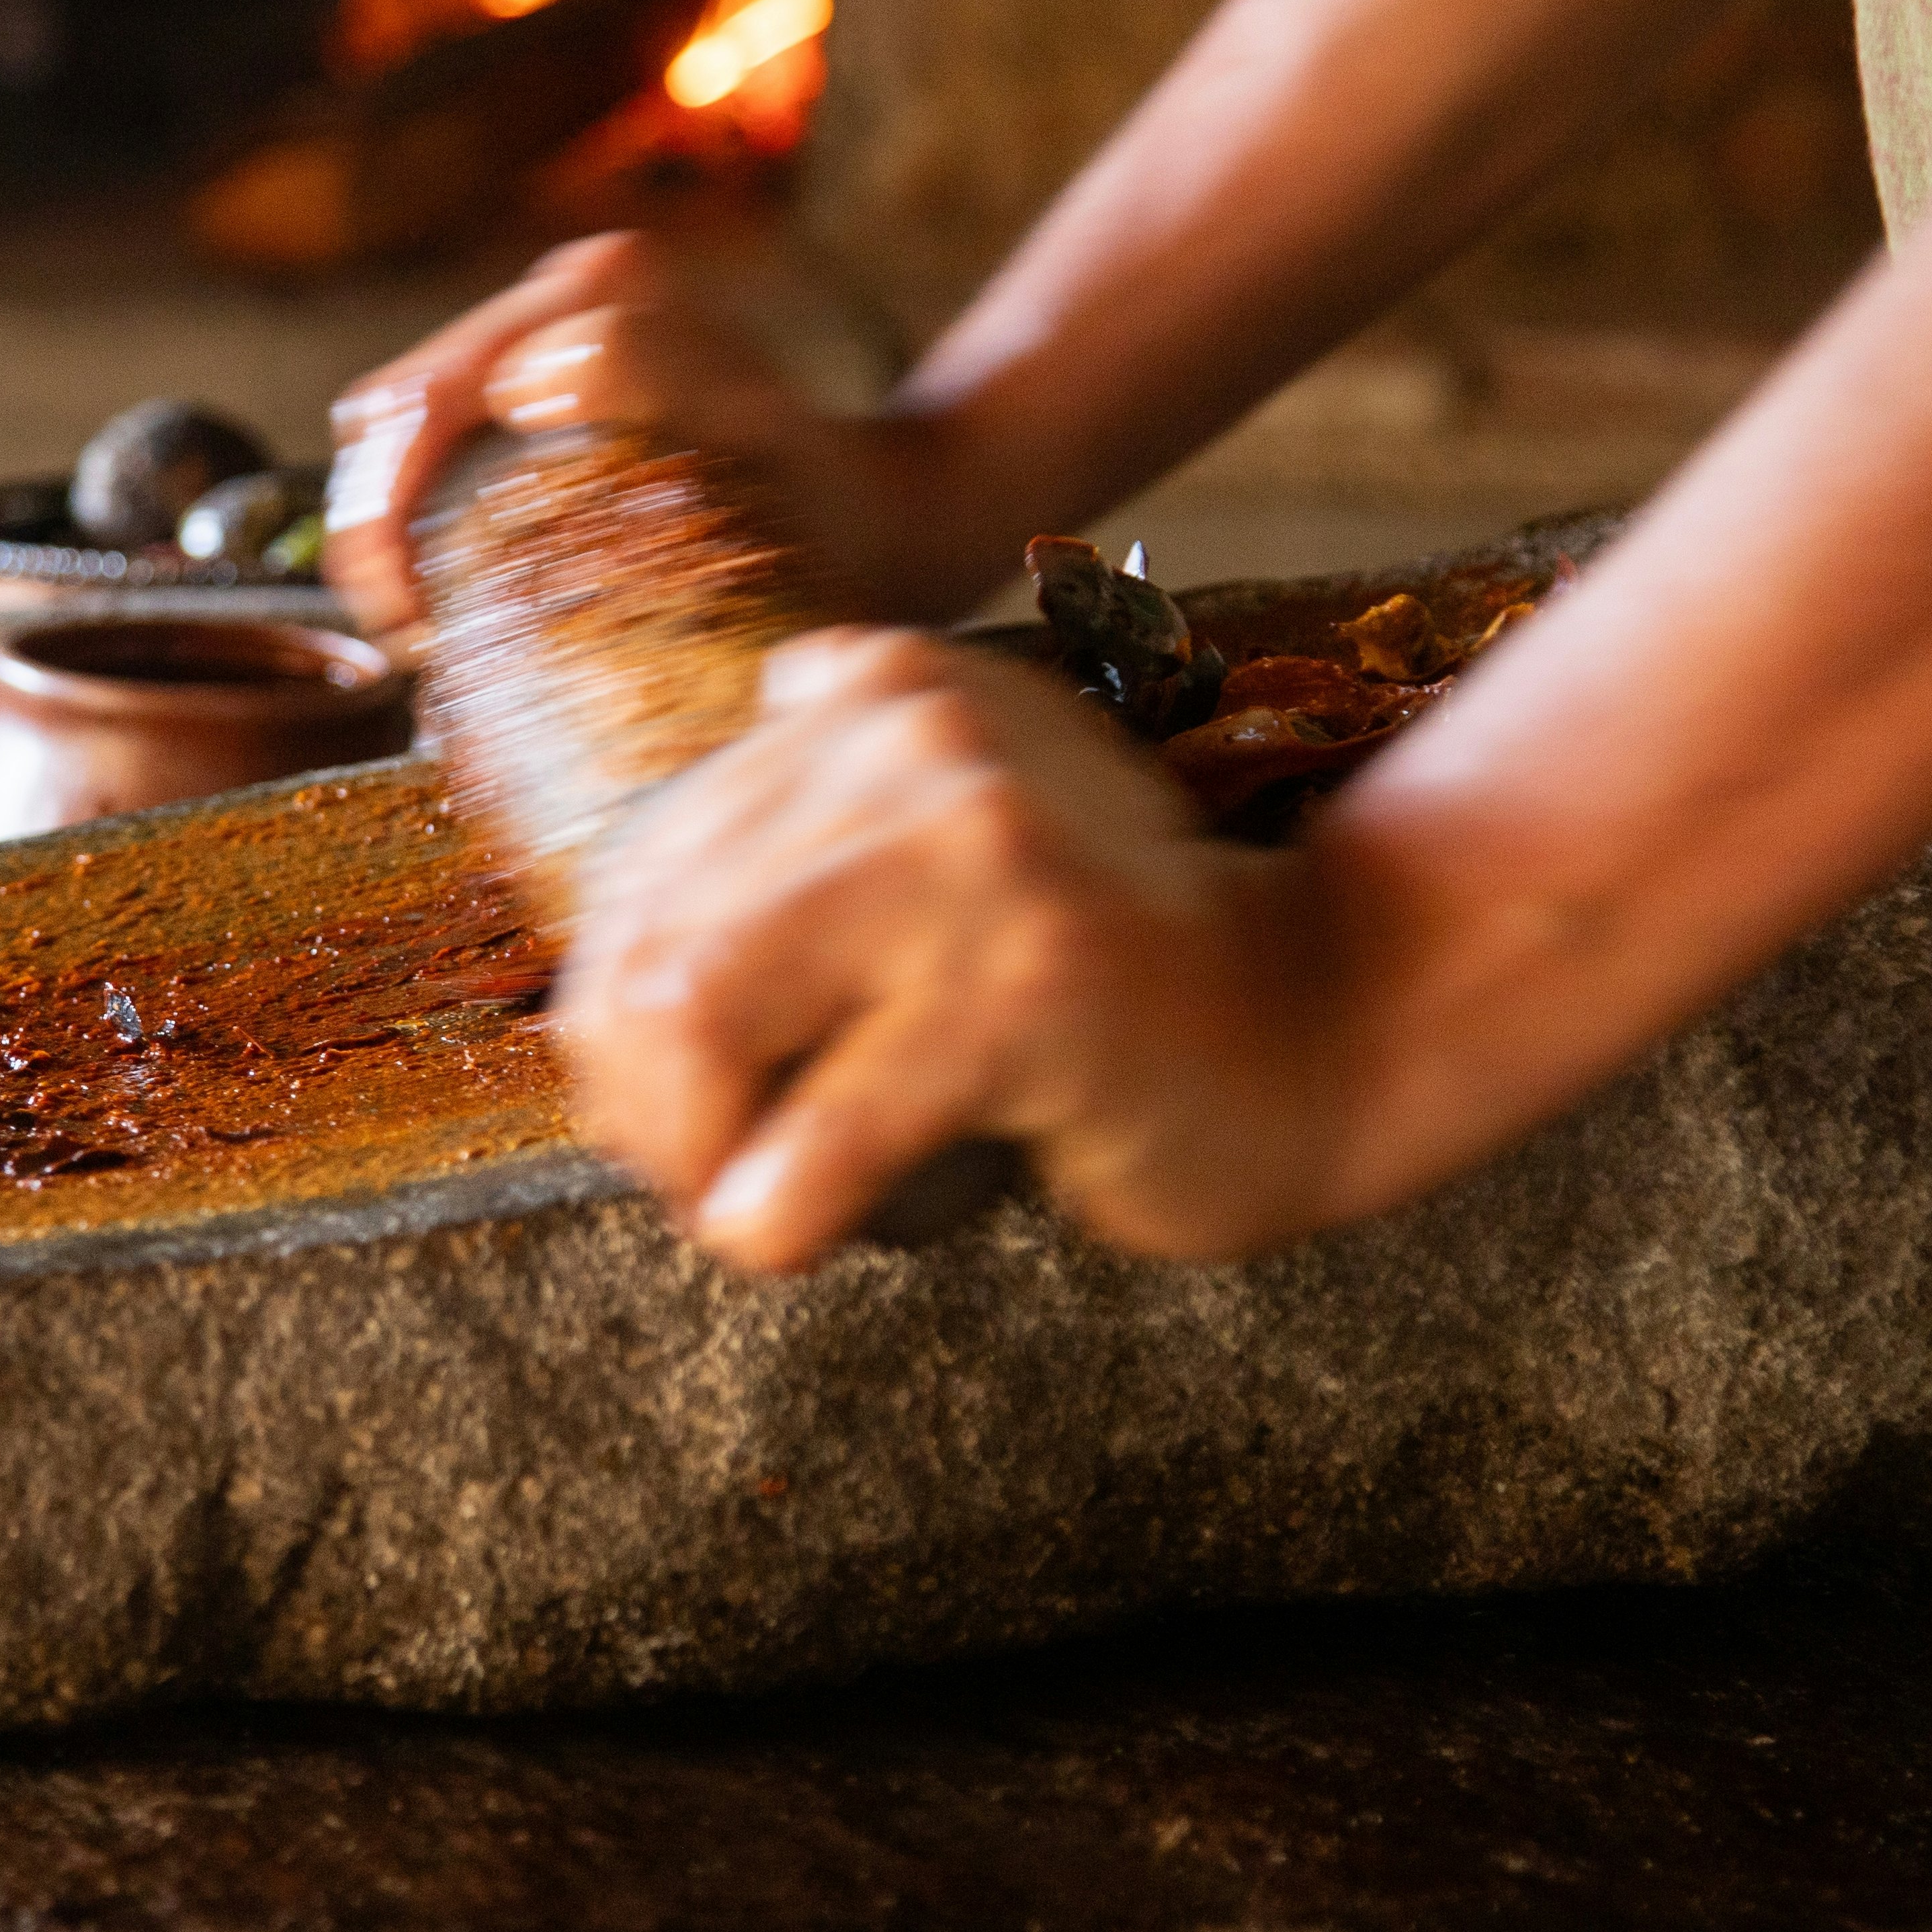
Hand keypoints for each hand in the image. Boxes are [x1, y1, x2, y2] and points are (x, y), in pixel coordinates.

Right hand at [323, 231, 912, 637]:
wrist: (884, 516)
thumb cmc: (829, 500)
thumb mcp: (750, 431)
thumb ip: (645, 365)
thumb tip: (522, 376)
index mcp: (595, 291)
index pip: (430, 390)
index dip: (387, 501)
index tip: (406, 611)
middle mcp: (564, 296)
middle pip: (396, 407)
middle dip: (372, 518)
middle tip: (406, 629)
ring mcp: (551, 341)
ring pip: (403, 431)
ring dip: (389, 525)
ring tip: (418, 620)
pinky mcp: (551, 394)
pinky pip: (443, 449)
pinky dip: (421, 520)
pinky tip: (444, 590)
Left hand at [552, 627, 1363, 1268]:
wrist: (1320, 1025)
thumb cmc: (1097, 984)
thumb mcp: (928, 867)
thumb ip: (789, 863)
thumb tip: (611, 978)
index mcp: (877, 690)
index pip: (648, 862)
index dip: (618, 1012)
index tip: (669, 1107)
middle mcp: (917, 737)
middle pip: (652, 937)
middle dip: (634, 1093)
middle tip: (694, 1178)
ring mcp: (978, 852)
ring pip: (697, 1013)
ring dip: (686, 1150)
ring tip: (737, 1207)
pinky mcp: (1032, 987)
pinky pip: (825, 1131)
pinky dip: (770, 1215)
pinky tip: (791, 1240)